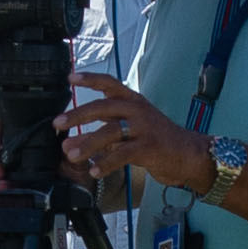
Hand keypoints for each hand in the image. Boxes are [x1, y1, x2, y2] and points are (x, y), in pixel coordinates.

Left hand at [59, 71, 201, 194]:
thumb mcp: (130, 129)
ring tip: (71, 154)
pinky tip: (93, 171)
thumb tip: (69, 144)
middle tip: (58, 123)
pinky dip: (106, 163)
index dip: (90, 79)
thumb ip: (102, 133)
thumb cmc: (157, 140)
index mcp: (133, 101)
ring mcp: (144, 128)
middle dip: (78, 114)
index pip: (109, 83)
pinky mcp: (149, 147)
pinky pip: (122, 154)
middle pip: (104, 106)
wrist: (188, 154)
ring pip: (111, 132)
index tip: (70, 77)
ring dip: (88, 142)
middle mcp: (137, 110)